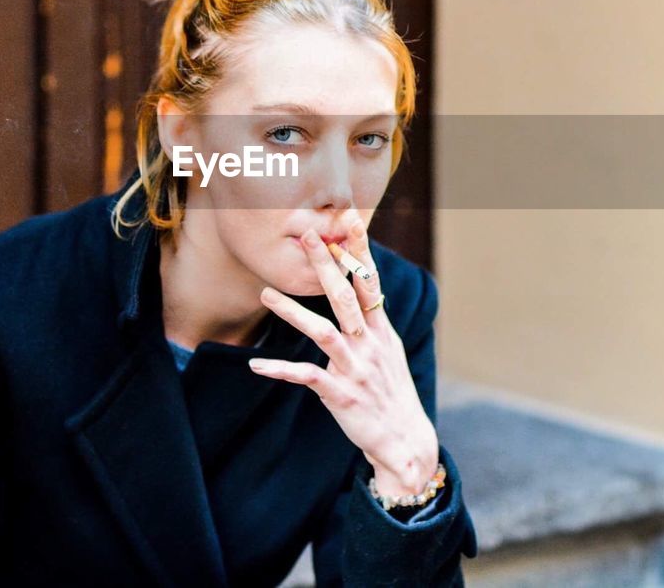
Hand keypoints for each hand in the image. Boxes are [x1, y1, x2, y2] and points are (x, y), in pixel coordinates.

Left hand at [248, 210, 439, 497]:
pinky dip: (280, 369)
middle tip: (306, 236)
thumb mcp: (390, 353)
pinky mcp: (340, 395)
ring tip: (266, 293)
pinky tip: (256, 364)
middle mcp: (370, 345)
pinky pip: (306, 377)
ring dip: (293, 311)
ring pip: (323, 332)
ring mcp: (355, 369)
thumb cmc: (393, 394)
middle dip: (325, 265)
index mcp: (381, 332)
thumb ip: (372, 323)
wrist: (407, 442)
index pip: (370, 283)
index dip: (359, 251)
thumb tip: (360, 292)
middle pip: (345, 297)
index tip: (349, 221)